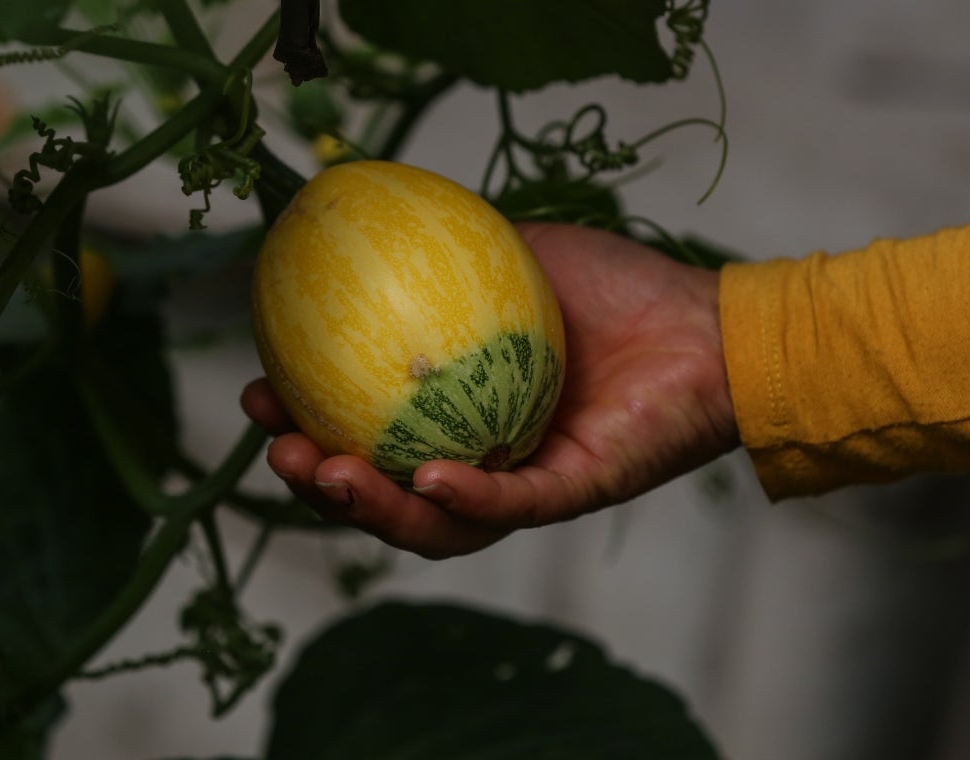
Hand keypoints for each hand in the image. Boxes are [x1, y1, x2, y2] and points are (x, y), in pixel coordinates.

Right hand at [240, 223, 738, 557]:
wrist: (709, 320)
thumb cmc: (620, 288)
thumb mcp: (518, 252)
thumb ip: (447, 251)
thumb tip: (364, 226)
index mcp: (463, 413)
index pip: (371, 432)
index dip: (309, 423)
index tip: (260, 393)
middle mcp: (487, 456)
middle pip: (388, 493)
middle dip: (322, 484)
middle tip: (277, 447)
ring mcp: (528, 481)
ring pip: (437, 520)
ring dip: (374, 508)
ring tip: (322, 473)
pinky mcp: (576, 489)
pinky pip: (512, 503)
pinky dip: (465, 495)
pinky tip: (422, 478)